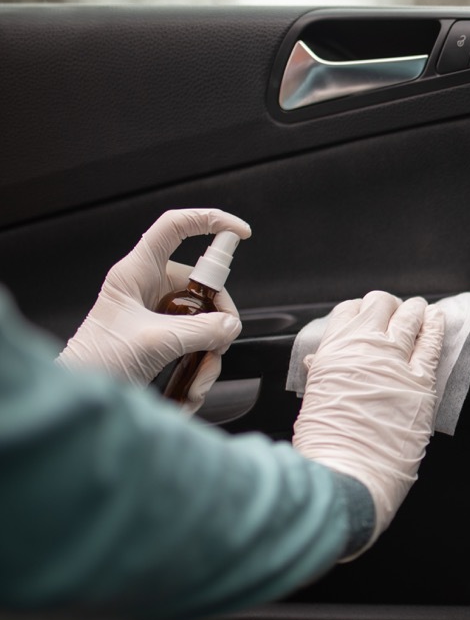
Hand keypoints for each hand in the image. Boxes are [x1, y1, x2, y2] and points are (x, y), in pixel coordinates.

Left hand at [58, 208, 251, 413]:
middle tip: (220, 343)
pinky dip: (199, 366)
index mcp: (136, 273)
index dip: (209, 221)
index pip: (175, 228)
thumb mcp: (156, 341)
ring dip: (208, 353)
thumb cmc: (98, 363)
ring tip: (197, 379)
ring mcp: (156, 314)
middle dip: (217, 321)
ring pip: (203, 321)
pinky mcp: (162, 338)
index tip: (240, 233)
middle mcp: (148, 289)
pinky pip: (195, 343)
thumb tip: (230, 326)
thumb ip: (202, 330)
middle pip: (202, 287)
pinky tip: (190, 387)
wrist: (79, 398)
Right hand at [291, 291, 443, 556]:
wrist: (349, 473)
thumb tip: (318, 362)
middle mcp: (363, 349)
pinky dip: (436, 327)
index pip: (346, 312)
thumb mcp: (313, 401)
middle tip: (392, 312)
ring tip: (418, 309)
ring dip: (413, 311)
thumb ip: (321, 375)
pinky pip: (432, 344)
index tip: (364, 315)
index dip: (358, 311)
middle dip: (387, 306)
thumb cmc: (326, 447)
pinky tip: (438, 318)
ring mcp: (395, 362)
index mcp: (332, 354)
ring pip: (409, 318)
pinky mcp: (421, 382)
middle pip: (379, 307)